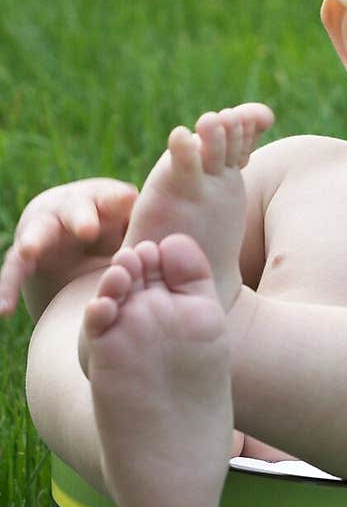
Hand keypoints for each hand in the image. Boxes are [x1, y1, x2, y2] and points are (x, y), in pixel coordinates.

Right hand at [0, 177, 138, 317]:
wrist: (99, 273)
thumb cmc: (128, 251)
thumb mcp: (139, 239)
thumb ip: (149, 229)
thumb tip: (171, 234)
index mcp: (100, 203)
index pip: (102, 198)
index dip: (106, 205)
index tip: (115, 215)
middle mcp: (68, 212)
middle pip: (68, 209)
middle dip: (76, 216)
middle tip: (86, 228)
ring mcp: (43, 233)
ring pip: (34, 235)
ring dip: (33, 242)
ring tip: (32, 252)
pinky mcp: (25, 261)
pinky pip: (13, 273)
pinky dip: (5, 288)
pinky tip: (1, 308)